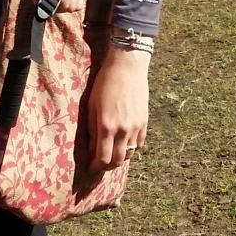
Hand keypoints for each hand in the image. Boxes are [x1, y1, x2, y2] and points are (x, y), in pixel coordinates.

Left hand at [83, 45, 149, 169]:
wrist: (127, 67)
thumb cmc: (105, 83)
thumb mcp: (92, 105)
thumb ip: (92, 129)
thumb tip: (92, 148)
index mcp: (106, 126)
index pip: (102, 158)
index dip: (96, 167)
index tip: (90, 167)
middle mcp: (122, 130)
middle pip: (118, 161)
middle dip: (108, 167)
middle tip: (101, 165)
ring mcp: (136, 127)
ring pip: (130, 154)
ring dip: (120, 158)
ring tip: (112, 154)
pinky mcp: (144, 122)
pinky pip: (139, 144)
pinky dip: (131, 148)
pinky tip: (124, 143)